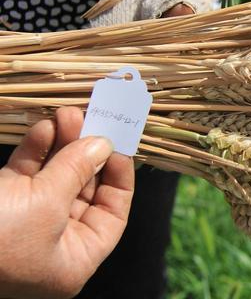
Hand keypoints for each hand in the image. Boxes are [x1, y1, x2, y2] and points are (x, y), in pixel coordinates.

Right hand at [0, 107, 134, 298]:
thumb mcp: (46, 204)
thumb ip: (77, 171)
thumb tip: (103, 144)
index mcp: (75, 258)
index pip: (112, 213)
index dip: (119, 178)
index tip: (119, 146)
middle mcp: (55, 242)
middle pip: (83, 189)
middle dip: (87, 152)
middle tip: (91, 118)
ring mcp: (27, 222)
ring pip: (55, 177)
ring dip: (62, 145)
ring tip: (68, 114)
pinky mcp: (2, 203)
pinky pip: (26, 175)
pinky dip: (35, 151)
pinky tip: (45, 127)